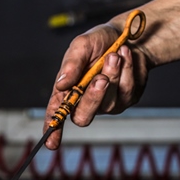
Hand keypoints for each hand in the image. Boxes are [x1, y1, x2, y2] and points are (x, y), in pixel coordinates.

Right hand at [44, 23, 149, 149]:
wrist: (127, 36)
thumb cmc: (99, 42)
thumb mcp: (82, 45)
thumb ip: (71, 63)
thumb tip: (62, 84)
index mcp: (67, 91)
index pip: (56, 114)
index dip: (53, 129)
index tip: (51, 143)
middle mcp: (85, 101)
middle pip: (83, 116)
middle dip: (93, 97)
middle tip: (101, 78)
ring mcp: (107, 103)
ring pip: (109, 102)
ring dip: (114, 74)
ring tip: (115, 54)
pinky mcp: (126, 99)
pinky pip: (127, 90)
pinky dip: (128, 69)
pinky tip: (126, 56)